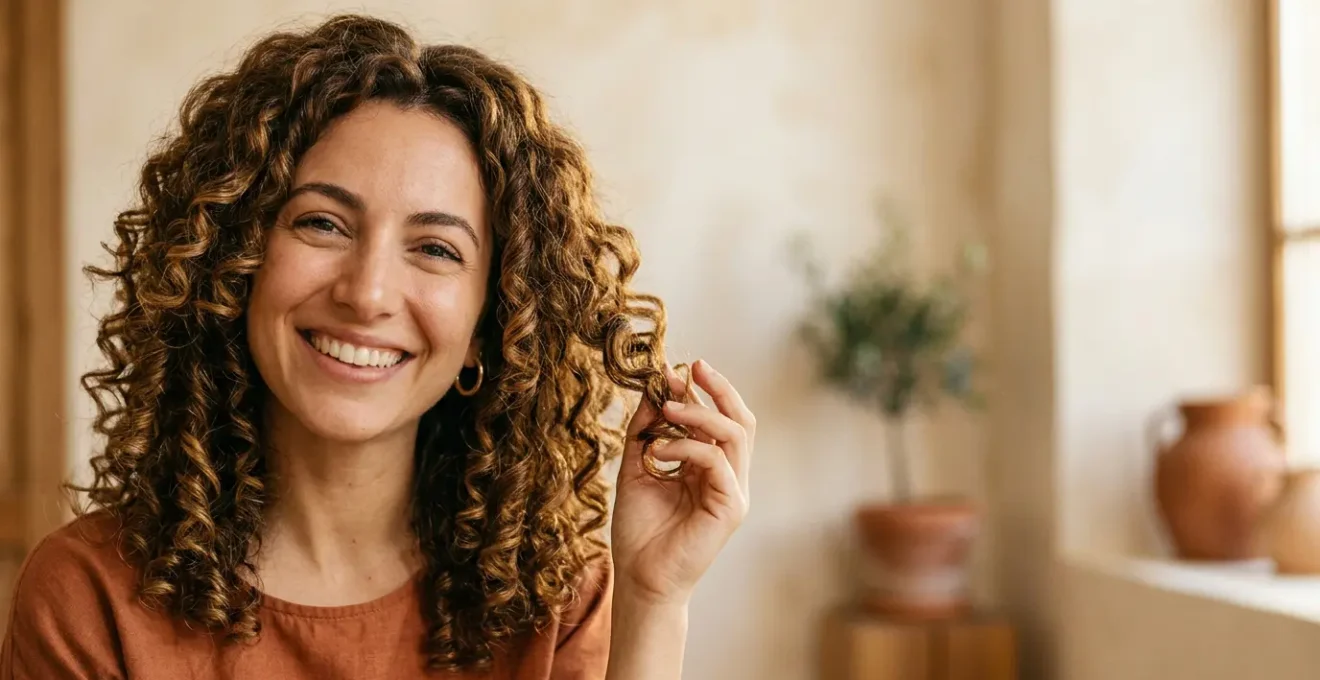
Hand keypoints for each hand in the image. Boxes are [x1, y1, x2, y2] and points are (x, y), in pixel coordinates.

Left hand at [610, 359, 754, 606]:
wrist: (640, 578)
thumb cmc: (640, 530)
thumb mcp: (637, 468)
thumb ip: (645, 432)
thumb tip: (652, 390)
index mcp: (711, 467)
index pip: (719, 419)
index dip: (701, 390)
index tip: (671, 369)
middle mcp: (729, 476)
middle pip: (741, 420)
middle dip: (719, 388)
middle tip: (693, 366)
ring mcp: (734, 491)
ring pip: (735, 434)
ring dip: (702, 412)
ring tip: (670, 405)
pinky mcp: (731, 506)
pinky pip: (717, 461)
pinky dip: (687, 446)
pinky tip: (660, 449)